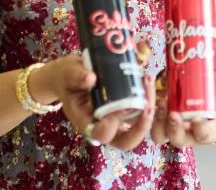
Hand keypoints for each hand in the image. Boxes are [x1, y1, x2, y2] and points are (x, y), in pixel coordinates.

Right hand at [38, 54, 155, 150]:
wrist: (71, 76)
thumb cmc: (67, 78)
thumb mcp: (67, 74)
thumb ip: (75, 76)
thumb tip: (90, 78)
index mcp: (86, 123)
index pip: (101, 135)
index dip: (111, 126)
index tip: (119, 108)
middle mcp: (104, 126)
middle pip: (127, 141)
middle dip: (141, 126)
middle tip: (147, 106)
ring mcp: (117, 120)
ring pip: (138, 126)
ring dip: (149, 108)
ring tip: (148, 81)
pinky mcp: (126, 109)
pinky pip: (141, 111)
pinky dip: (148, 98)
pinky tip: (147, 78)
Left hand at [151, 66, 215, 147]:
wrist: (198, 101)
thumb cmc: (209, 102)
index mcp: (205, 134)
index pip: (203, 134)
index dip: (200, 128)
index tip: (197, 119)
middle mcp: (186, 137)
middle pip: (177, 139)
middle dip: (174, 127)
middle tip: (174, 114)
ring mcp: (169, 131)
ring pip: (159, 134)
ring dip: (158, 120)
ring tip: (159, 103)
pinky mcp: (157, 123)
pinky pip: (149, 122)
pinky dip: (148, 111)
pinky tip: (149, 94)